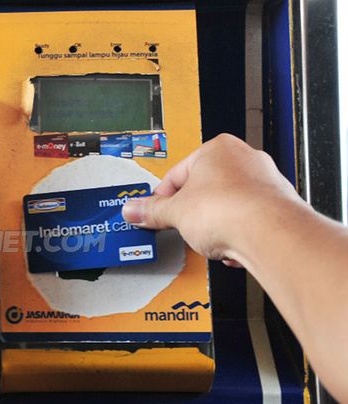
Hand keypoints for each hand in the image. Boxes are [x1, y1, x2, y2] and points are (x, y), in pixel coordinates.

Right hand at [122, 133, 303, 266]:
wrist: (270, 234)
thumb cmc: (229, 210)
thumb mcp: (175, 212)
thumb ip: (152, 211)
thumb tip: (134, 209)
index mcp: (217, 149)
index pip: (177, 174)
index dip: (162, 198)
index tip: (154, 212)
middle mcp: (245, 159)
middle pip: (205, 188)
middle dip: (192, 212)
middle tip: (181, 226)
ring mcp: (264, 182)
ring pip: (228, 205)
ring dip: (215, 224)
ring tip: (209, 238)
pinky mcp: (278, 206)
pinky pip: (248, 219)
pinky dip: (237, 232)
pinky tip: (230, 245)